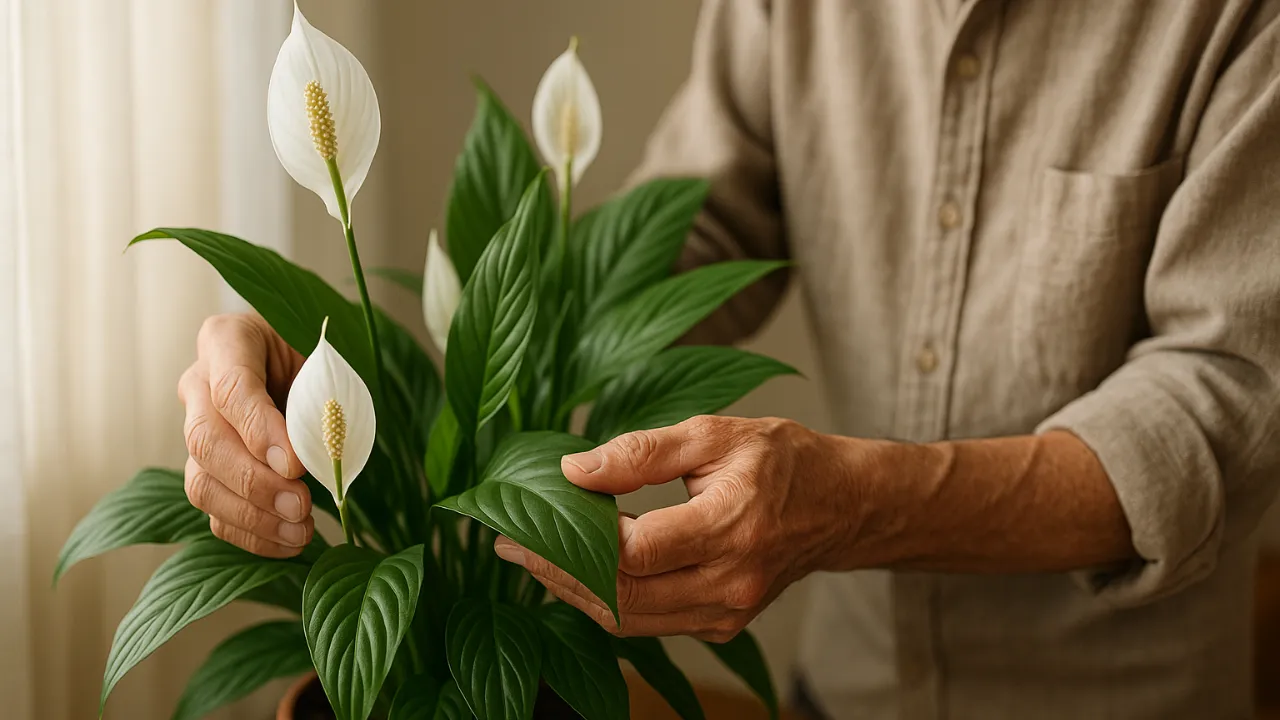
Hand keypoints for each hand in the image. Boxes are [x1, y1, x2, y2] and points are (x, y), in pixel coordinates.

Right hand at [178, 313, 313, 556]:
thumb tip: (321, 453)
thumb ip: (323, 394)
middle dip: (253, 481)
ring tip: (300, 531)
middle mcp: (200, 385)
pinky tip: (288, 542)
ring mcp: (197, 427)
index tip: (295, 465)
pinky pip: (214, 509)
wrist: (309, 358)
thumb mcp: (329, 356)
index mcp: (228, 340)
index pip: (230, 388)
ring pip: (201, 481)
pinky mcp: (207, 467)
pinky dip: (250, 533)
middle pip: (205, 440)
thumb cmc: (321, 352)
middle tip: (300, 505)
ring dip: (251, 515)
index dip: (259, 430)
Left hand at [495, 415, 857, 641]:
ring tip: (531, 557)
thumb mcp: (713, 433)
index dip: (572, 540)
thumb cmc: (783, 460)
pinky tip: (579, 571)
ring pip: (630, 621)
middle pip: (623, 596)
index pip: (635, 551)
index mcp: (733, 525)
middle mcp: (732, 581)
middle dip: (556, 573)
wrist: (842, 506)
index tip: (527, 516)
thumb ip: (640, 453)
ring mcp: (728, 612)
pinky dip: (607, 601)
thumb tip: (572, 470)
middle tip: (508, 544)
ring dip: (575, 592)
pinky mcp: (722, 625)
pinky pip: (649, 624)